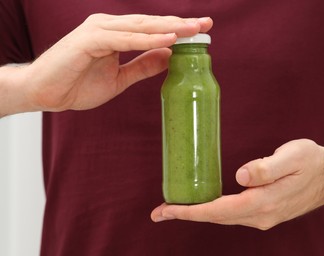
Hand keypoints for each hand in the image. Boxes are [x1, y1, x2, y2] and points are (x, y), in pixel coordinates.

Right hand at [2, 14, 211, 114]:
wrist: (45, 93)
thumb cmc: (77, 84)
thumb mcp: (120, 78)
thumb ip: (143, 65)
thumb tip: (169, 56)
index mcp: (116, 33)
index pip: (152, 29)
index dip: (177, 29)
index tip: (202, 31)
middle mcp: (109, 26)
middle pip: (151, 22)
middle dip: (180, 23)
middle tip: (206, 23)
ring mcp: (98, 30)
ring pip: (141, 27)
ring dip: (168, 27)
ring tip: (194, 29)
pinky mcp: (89, 40)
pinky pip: (124, 39)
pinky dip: (146, 39)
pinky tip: (167, 38)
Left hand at [151, 139, 323, 229]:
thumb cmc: (312, 162)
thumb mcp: (293, 157)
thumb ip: (267, 167)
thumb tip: (241, 176)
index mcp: (264, 203)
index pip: (218, 211)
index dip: (190, 211)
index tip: (167, 210)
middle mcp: (261, 215)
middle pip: (216, 218)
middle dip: (187, 214)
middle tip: (160, 210)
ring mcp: (263, 216)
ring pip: (223, 218)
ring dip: (198, 214)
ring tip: (175, 208)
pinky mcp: (264, 211)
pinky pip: (232, 214)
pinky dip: (213, 211)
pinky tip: (204, 204)